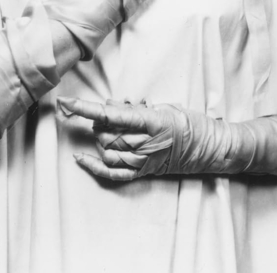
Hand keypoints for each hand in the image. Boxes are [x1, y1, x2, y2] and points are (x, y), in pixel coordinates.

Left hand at [57, 96, 185, 180]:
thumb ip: (135, 108)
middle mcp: (144, 143)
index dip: (85, 108)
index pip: (110, 114)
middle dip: (98, 121)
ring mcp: (143, 161)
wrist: (211, 148)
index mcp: (151, 122)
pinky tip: (80, 158)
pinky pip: (112, 174)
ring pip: (106, 151)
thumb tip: (110, 106)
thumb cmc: (190, 122)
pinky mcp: (143, 172)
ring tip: (110, 128)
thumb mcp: (164, 107)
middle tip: (109, 113)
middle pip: (105, 134)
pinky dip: (93, 166)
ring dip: (100, 138)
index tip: (65, 102)